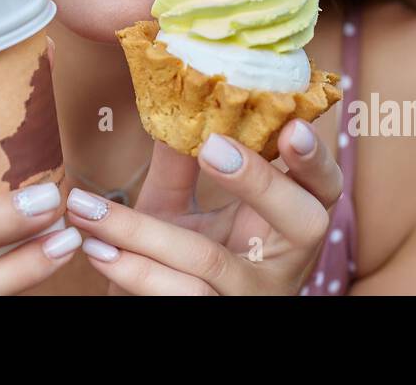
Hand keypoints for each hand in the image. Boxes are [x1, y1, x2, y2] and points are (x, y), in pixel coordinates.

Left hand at [66, 121, 342, 294]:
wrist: (160, 309)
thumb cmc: (182, 256)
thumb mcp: (182, 208)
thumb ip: (178, 162)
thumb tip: (166, 97)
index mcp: (289, 222)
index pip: (324, 186)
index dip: (314, 158)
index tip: (291, 125)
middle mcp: (284, 262)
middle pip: (303, 222)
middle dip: (260, 181)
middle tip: (211, 147)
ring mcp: (252, 297)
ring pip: (211, 262)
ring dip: (143, 232)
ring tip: (92, 207)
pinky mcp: (217, 319)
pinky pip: (179, 297)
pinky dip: (134, 271)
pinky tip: (98, 249)